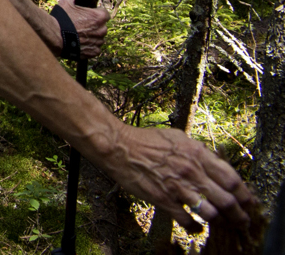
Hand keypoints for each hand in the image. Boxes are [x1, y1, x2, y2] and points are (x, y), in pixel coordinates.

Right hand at [55, 0, 110, 58]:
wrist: (55, 35)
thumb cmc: (61, 18)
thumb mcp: (67, 3)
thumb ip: (78, 3)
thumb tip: (78, 3)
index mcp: (99, 17)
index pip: (105, 13)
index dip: (96, 13)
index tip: (90, 14)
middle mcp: (102, 30)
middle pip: (102, 27)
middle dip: (95, 26)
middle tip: (82, 25)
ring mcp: (99, 42)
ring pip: (99, 38)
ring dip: (92, 36)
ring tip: (80, 35)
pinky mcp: (94, 52)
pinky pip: (95, 48)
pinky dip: (89, 46)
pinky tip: (80, 43)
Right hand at [91, 124, 255, 233]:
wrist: (118, 146)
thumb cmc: (146, 140)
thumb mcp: (179, 138)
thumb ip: (199, 151)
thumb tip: (216, 162)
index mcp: (198, 154)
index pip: (232, 179)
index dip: (244, 194)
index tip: (248, 202)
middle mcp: (192, 172)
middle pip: (227, 201)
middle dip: (239, 215)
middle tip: (242, 221)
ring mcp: (178, 187)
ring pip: (211, 213)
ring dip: (220, 222)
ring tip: (222, 225)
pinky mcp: (164, 200)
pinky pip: (187, 221)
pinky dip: (196, 228)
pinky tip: (197, 227)